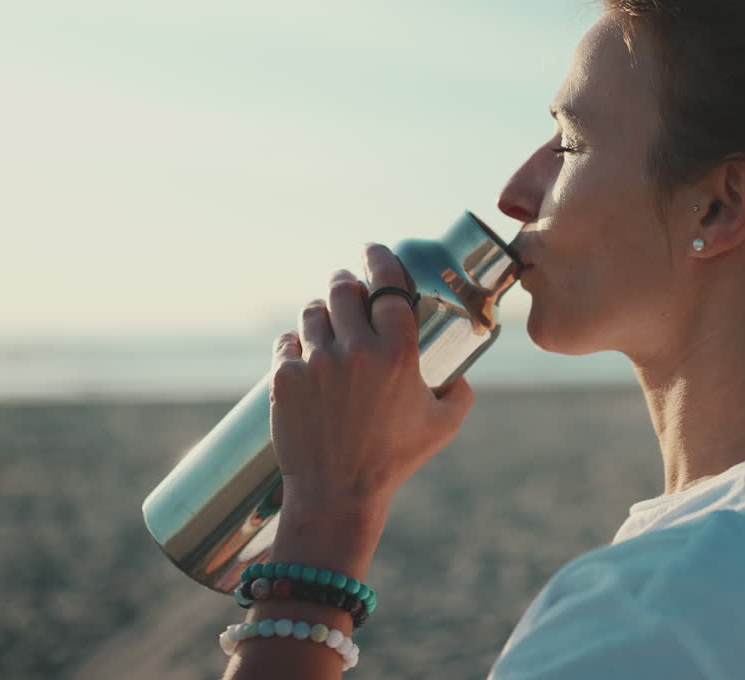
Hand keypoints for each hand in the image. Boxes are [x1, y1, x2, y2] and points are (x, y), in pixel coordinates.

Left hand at [268, 242, 475, 517]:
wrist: (338, 494)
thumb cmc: (395, 459)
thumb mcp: (444, 425)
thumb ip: (460, 392)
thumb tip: (459, 375)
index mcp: (398, 353)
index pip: (388, 285)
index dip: (380, 260)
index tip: (374, 251)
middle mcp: (356, 350)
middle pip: (344, 288)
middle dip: (346, 281)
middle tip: (348, 287)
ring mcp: (317, 362)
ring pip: (312, 311)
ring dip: (320, 311)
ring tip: (325, 323)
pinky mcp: (284, 378)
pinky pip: (286, 342)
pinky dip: (295, 344)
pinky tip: (303, 354)